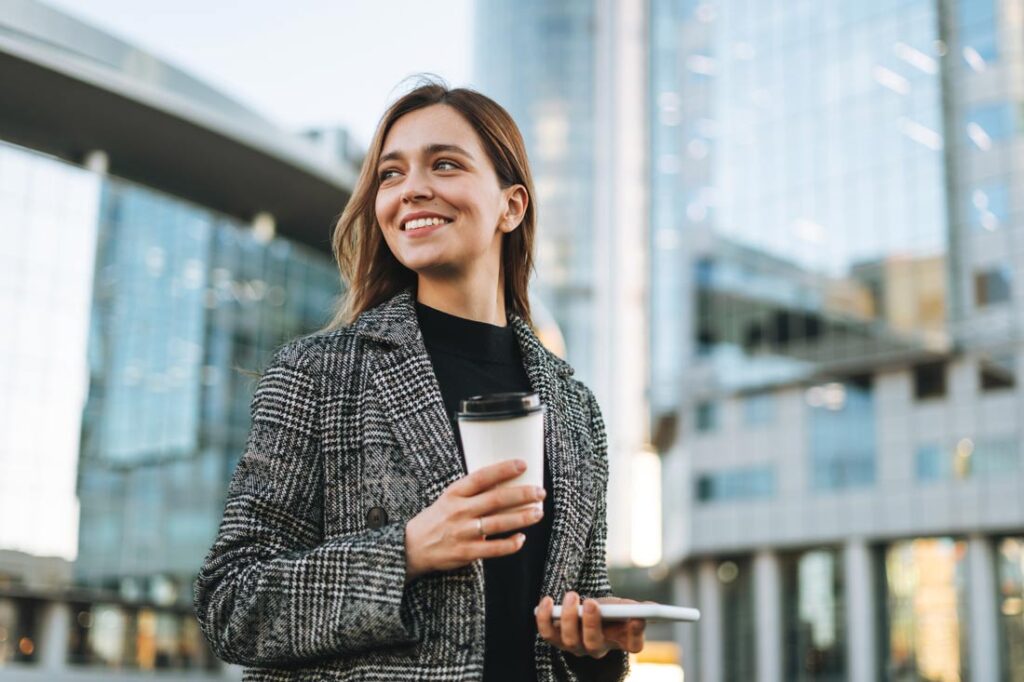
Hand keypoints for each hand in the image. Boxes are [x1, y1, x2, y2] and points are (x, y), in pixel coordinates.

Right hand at [404, 459, 545, 581]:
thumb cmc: (437, 519)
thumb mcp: (449, 498)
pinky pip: (494, 548)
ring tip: (538, 512)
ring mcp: (463, 532)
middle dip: (522, 495)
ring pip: (499, 523)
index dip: (503, 470)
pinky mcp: (466, 552)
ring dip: (522, 518)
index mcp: (455, 493)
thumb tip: (504, 483)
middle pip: (496, 499)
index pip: (482, 477)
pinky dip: (510, 544)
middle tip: (540, 492)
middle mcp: (459, 510)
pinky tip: (521, 539)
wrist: (413, 546)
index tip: (522, 464)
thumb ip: (472, 492)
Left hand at [535, 593, 646, 658]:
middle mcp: (597, 649)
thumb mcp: (625, 606)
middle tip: (592, 602)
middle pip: (594, 645)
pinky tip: (547, 600)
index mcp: (621, 642)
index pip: (633, 645)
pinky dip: (544, 618)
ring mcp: (575, 646)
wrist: (588, 611)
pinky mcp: (556, 637)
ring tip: (572, 595)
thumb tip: (651, 608)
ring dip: (569, 617)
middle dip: (592, 623)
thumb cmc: (610, 610)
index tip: (637, 617)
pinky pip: (547, 633)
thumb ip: (638, 608)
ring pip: (570, 640)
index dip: (636, 633)